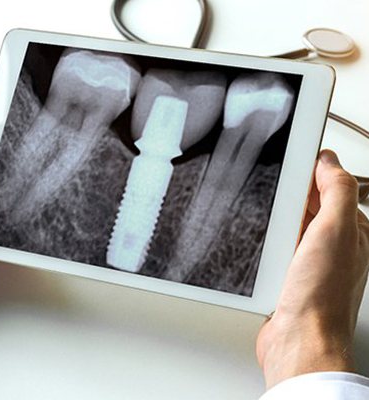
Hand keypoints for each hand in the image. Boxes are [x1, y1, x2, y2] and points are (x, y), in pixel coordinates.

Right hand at [256, 149, 368, 388]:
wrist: (297, 339)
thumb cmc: (319, 295)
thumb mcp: (335, 230)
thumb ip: (336, 191)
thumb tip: (329, 161)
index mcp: (351, 232)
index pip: (333, 188)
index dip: (314, 170)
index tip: (295, 156)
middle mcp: (332, 245)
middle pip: (311, 204)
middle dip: (294, 191)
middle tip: (278, 179)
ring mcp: (310, 260)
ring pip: (292, 224)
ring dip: (280, 214)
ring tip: (269, 203)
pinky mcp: (288, 273)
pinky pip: (279, 244)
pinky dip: (271, 236)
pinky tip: (264, 234)